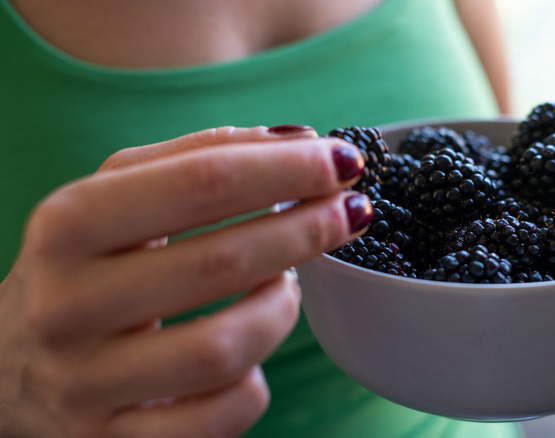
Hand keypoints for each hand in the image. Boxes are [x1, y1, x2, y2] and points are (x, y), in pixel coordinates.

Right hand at [0, 125, 371, 437]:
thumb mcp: (117, 198)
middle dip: (307, 231)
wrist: (9, 366)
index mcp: (68, 225)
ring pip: (225, 349)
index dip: (288, 169)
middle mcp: (67, 307)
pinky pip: (220, 415)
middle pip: (221, 263)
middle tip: (351, 212)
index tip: (343, 160)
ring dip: (280, 310)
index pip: (201, 182)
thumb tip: (299, 142)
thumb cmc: (86, 266)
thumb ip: (199, 158)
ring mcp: (87, 385)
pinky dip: (253, 382)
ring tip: (287, 284)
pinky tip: (247, 356)